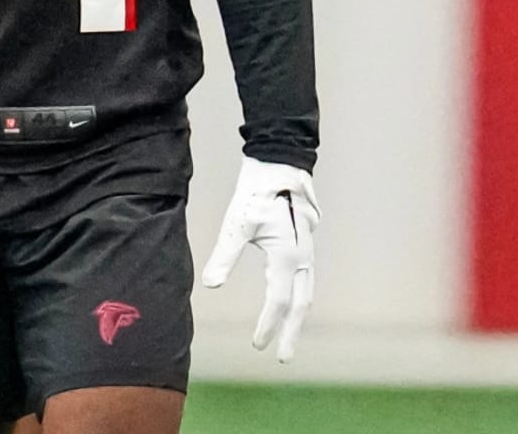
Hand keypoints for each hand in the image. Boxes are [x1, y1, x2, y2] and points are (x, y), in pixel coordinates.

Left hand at [202, 155, 319, 362]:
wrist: (279, 162)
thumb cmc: (257, 191)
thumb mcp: (237, 223)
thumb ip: (225, 256)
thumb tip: (210, 285)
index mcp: (287, 256)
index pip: (279, 302)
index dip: (269, 326)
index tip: (258, 345)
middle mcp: (302, 257)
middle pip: (300, 304)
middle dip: (290, 331)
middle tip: (282, 356)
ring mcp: (307, 249)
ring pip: (305, 291)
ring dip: (296, 315)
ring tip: (288, 334)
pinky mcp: (304, 241)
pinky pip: (305, 277)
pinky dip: (299, 295)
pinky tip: (289, 299)